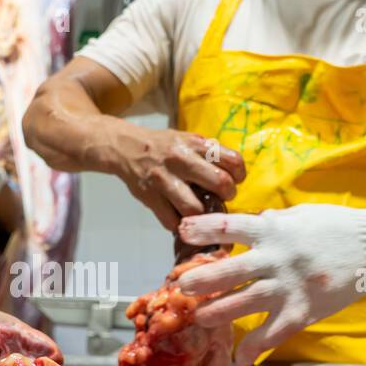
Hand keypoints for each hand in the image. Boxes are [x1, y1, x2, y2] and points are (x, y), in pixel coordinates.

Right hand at [111, 125, 245, 230]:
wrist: (127, 147)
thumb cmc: (164, 146)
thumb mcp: (189, 140)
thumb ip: (210, 155)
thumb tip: (233, 177)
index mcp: (195, 144)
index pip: (232, 161)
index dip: (239, 175)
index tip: (235, 180)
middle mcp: (181, 160)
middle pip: (220, 184)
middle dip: (227, 195)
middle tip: (221, 197)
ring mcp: (164, 180)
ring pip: (195, 209)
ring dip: (202, 215)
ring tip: (200, 210)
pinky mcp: (150, 198)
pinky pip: (172, 221)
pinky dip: (180, 224)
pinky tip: (181, 216)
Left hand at [177, 204, 365, 365]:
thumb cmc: (334, 227)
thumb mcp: (298, 215)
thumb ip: (270, 222)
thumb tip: (245, 223)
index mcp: (274, 230)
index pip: (232, 226)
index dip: (205, 229)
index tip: (182, 232)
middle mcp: (278, 257)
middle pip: (234, 269)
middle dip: (205, 278)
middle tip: (182, 286)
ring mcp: (290, 285)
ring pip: (249, 300)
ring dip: (221, 311)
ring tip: (200, 318)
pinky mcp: (305, 308)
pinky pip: (277, 330)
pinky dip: (258, 345)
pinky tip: (242, 356)